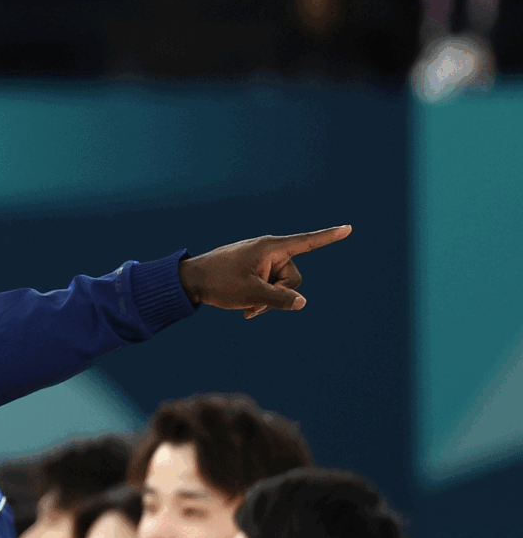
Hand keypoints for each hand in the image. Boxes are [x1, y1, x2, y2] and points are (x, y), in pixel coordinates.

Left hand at [177, 225, 351, 318]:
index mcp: (270, 248)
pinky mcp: (253, 270)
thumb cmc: (219, 282)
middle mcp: (268, 251)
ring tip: (245, 305)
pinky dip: (259, 298)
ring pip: (280, 286)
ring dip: (267, 300)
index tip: (348, 228)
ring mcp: (260, 260)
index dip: (328, 237)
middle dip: (280, 294)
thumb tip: (302, 302)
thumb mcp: (251, 294)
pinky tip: (244, 309)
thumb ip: (280, 299)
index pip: (306, 242)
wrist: (190, 281)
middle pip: (293, 277)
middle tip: (254, 301)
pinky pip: (267, 287)